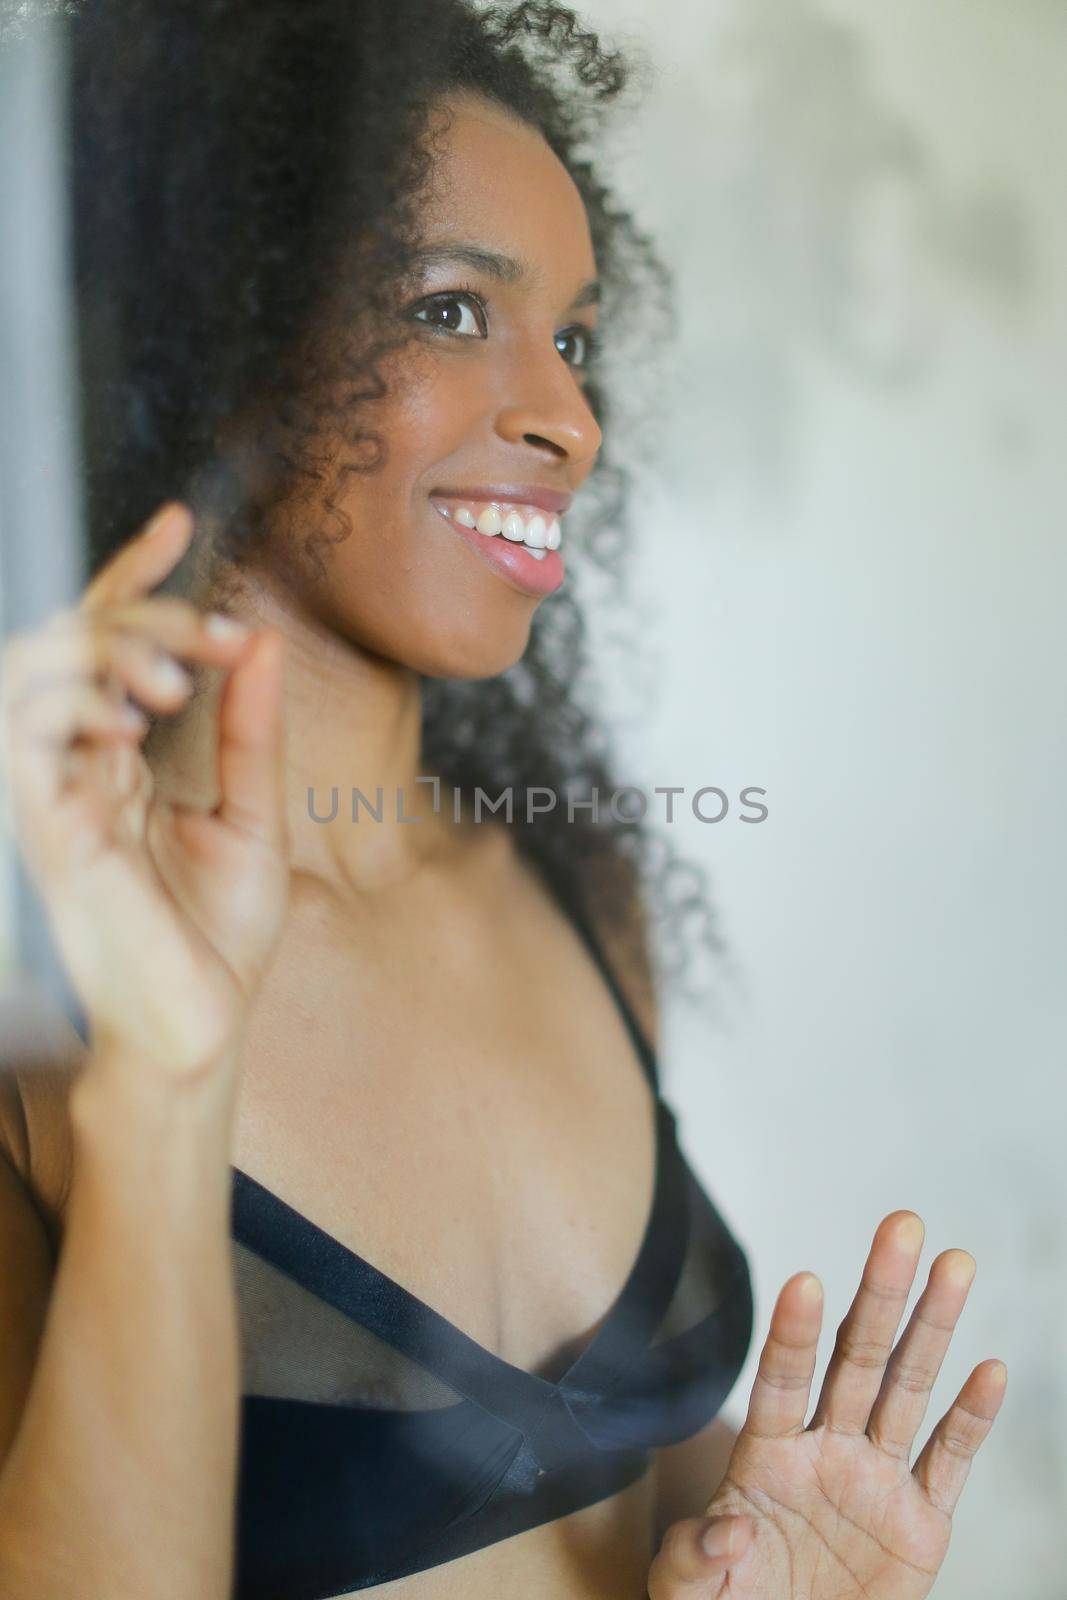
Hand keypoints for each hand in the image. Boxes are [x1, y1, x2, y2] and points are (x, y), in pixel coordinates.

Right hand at [0, 501, 288, 1079]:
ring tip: (177, 674)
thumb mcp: (253, 815)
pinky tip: (132, 716)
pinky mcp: (44, 829)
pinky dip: (73, 705)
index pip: (107, 643)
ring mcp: (53, 794)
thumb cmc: (218, 936)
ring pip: (34, 671)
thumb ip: (250, 730)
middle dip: (140, 609)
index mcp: (122, 758)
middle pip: (71, 640)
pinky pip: (26, 737)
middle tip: (214, 627)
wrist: (201, 1029)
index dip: (134, 575)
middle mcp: (78, 765)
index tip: (178, 522)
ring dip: (104, 649)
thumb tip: (259, 642)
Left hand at [647, 1211, 1006, 1598]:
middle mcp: (825, 1450)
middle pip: (856, 1358)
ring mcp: (875, 1480)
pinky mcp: (921, 1524)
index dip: (793, 1335)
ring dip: (932, 1327)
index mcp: (766, 1455)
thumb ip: (693, 1560)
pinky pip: (949, 1461)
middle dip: (880, 1292)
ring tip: (954, 1263)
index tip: (804, 1282)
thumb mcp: (688, 1592)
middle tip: (902, 1225)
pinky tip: (989, 1369)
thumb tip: (731, 1529)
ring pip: (908, 1389)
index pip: (780, 1381)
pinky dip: (971, 1418)